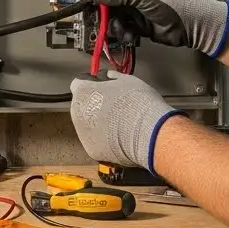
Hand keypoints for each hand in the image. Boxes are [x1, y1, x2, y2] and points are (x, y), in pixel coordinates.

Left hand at [69, 70, 183, 170]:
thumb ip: (113, 78)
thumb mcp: (128, 80)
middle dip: (94, 105)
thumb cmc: (140, 104)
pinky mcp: (92, 150)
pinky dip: (104, 140)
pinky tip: (119, 136)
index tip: (99, 87)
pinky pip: (96, 142)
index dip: (90, 85)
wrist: (150, 133)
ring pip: (87, 126)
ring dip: (98, 124)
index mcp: (83, 92)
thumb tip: (110, 77)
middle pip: (81, 106)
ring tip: (119, 123)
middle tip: (113, 106)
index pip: (78, 84)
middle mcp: (78, 113)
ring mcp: (83, 134)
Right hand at [90, 0, 228, 56]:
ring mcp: (138, 11)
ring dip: (115, 25)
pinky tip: (129, 36)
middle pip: (110, 2)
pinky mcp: (140, 26)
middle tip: (99, 20)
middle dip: (104, 12)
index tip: (88, 0)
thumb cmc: (171, 2)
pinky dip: (124, 33)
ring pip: (116, 17)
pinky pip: (124, 29)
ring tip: (121, 29)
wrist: (192, 24)